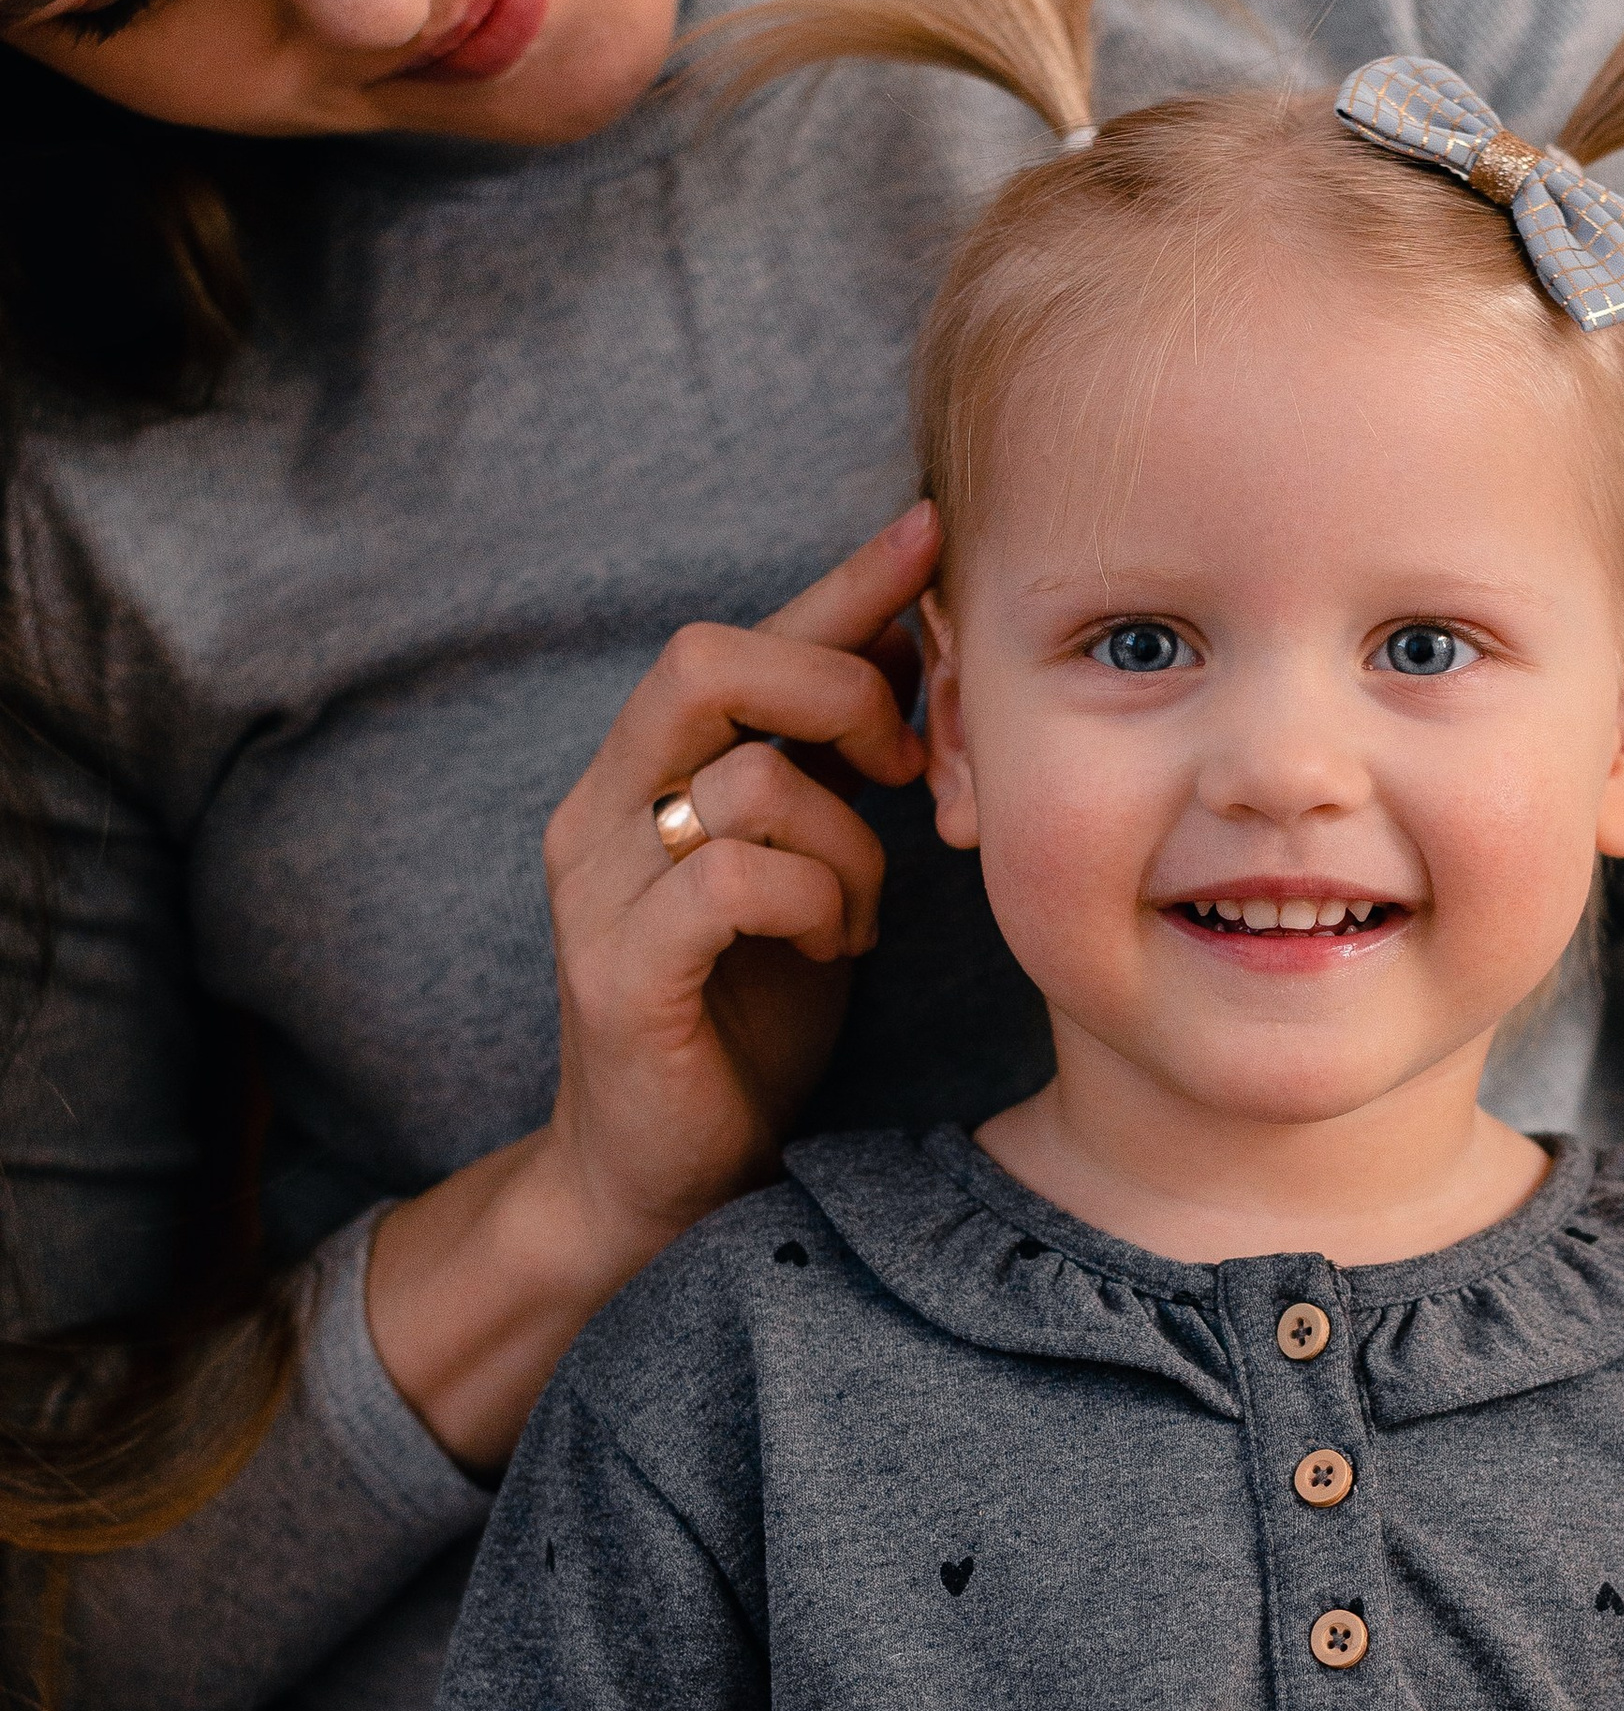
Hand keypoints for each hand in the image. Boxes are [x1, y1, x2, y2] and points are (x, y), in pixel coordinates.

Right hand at [369, 502, 939, 1469]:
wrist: (661, 1178)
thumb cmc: (748, 1019)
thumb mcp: (810, 871)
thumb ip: (839, 776)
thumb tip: (926, 662)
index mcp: (648, 772)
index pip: (744, 635)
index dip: (842, 582)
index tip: (936, 533)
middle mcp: (603, 807)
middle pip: (708, 659)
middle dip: (839, 691)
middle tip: (905, 770)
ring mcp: (600, 886)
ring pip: (745, 776)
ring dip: (846, 842)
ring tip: (859, 915)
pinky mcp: (618, 968)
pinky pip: (737, 878)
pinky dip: (814, 901)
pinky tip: (833, 949)